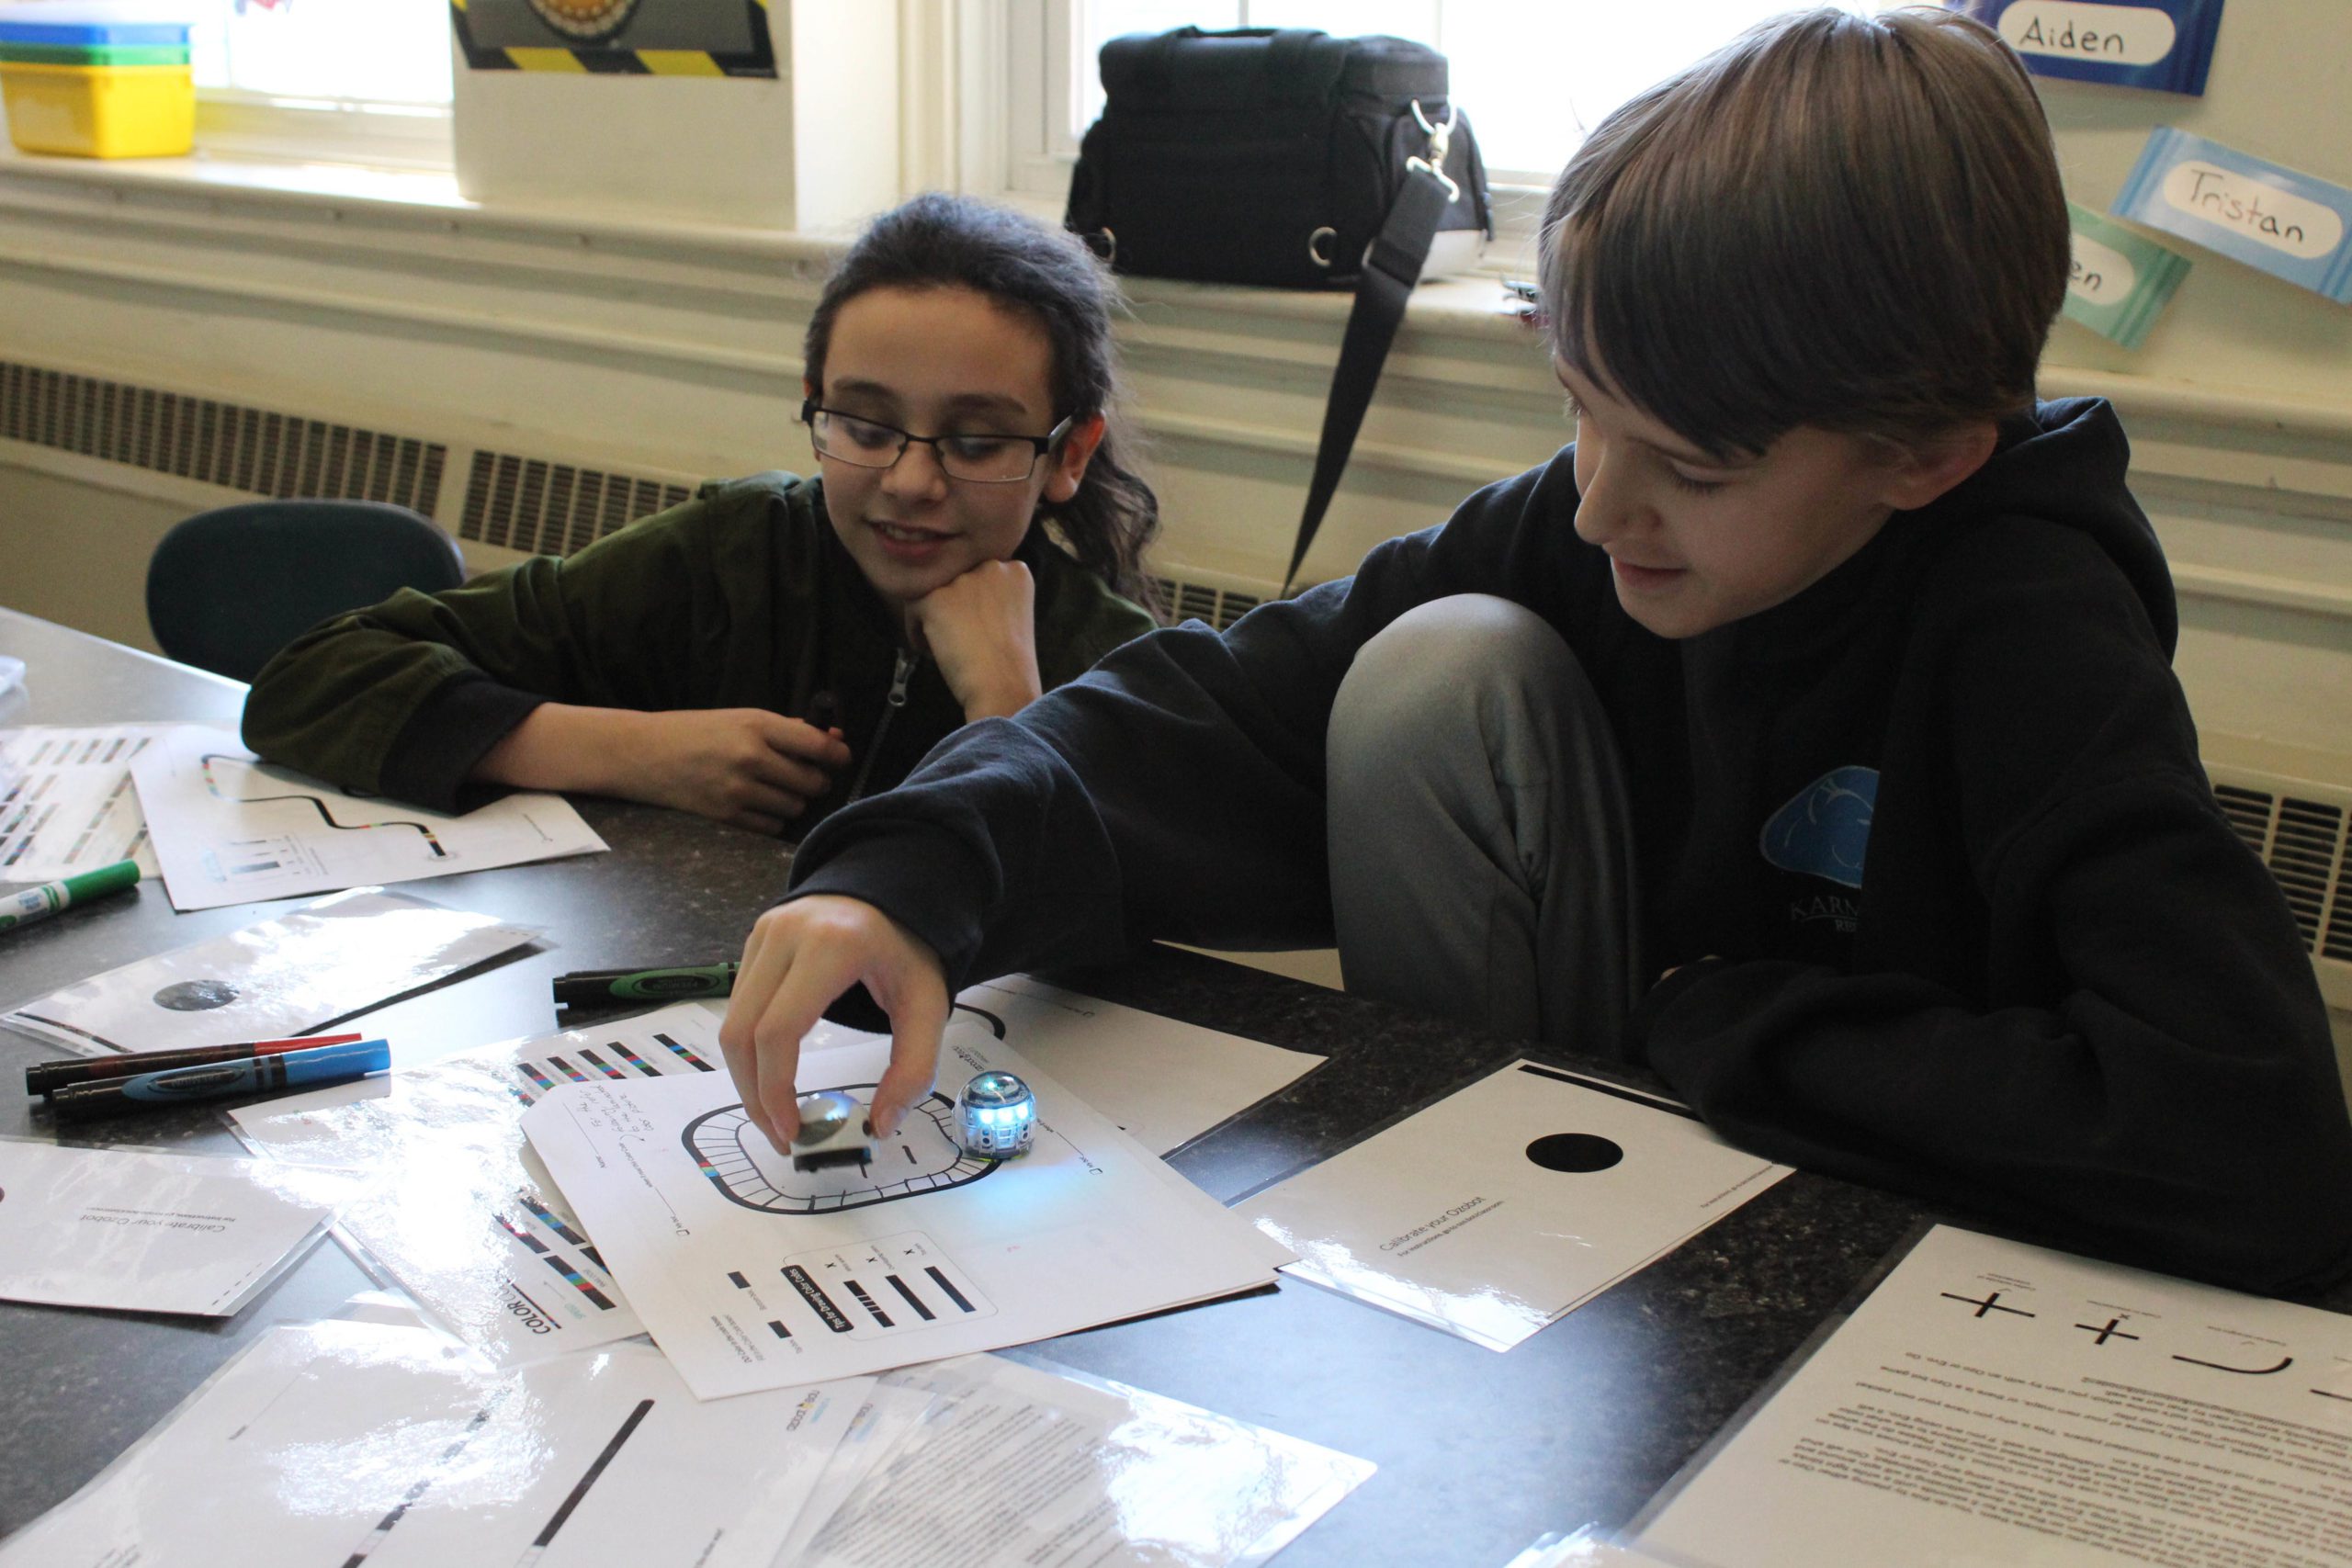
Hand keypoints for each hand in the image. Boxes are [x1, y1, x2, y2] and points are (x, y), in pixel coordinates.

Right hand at [474, 704, 850, 833]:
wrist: (644, 753)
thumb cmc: (698, 731)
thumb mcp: (742, 718)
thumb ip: (789, 730)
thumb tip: (835, 739)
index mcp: (758, 726)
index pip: (819, 746)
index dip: (839, 755)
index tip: (841, 758)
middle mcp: (751, 757)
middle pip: (813, 782)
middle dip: (816, 781)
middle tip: (805, 775)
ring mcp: (738, 789)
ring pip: (795, 807)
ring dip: (793, 801)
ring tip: (774, 788)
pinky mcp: (726, 815)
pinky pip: (772, 827)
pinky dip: (773, 819)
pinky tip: (758, 805)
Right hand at [718, 895, 949, 1152]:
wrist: (896, 891)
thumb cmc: (910, 949)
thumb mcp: (929, 1006)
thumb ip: (914, 1068)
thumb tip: (880, 1126)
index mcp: (831, 946)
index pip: (778, 1031)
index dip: (774, 1090)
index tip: (792, 1132)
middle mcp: (786, 935)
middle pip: (742, 1032)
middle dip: (754, 1094)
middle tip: (780, 1135)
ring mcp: (764, 933)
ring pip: (732, 1021)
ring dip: (746, 1076)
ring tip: (776, 1112)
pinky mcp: (754, 940)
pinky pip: (738, 1004)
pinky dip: (749, 1047)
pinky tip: (772, 1073)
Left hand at [905, 559, 1040, 721]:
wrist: (1003, 687)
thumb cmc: (1010, 664)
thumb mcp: (1013, 616)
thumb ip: (992, 597)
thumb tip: (960, 596)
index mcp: (1016, 571)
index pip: (980, 574)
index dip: (974, 602)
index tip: (976, 627)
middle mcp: (991, 567)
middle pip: (956, 580)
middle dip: (953, 606)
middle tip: (959, 638)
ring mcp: (963, 580)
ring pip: (932, 592)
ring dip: (934, 618)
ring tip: (945, 646)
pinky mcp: (936, 598)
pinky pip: (913, 609)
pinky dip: (917, 632)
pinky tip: (932, 652)